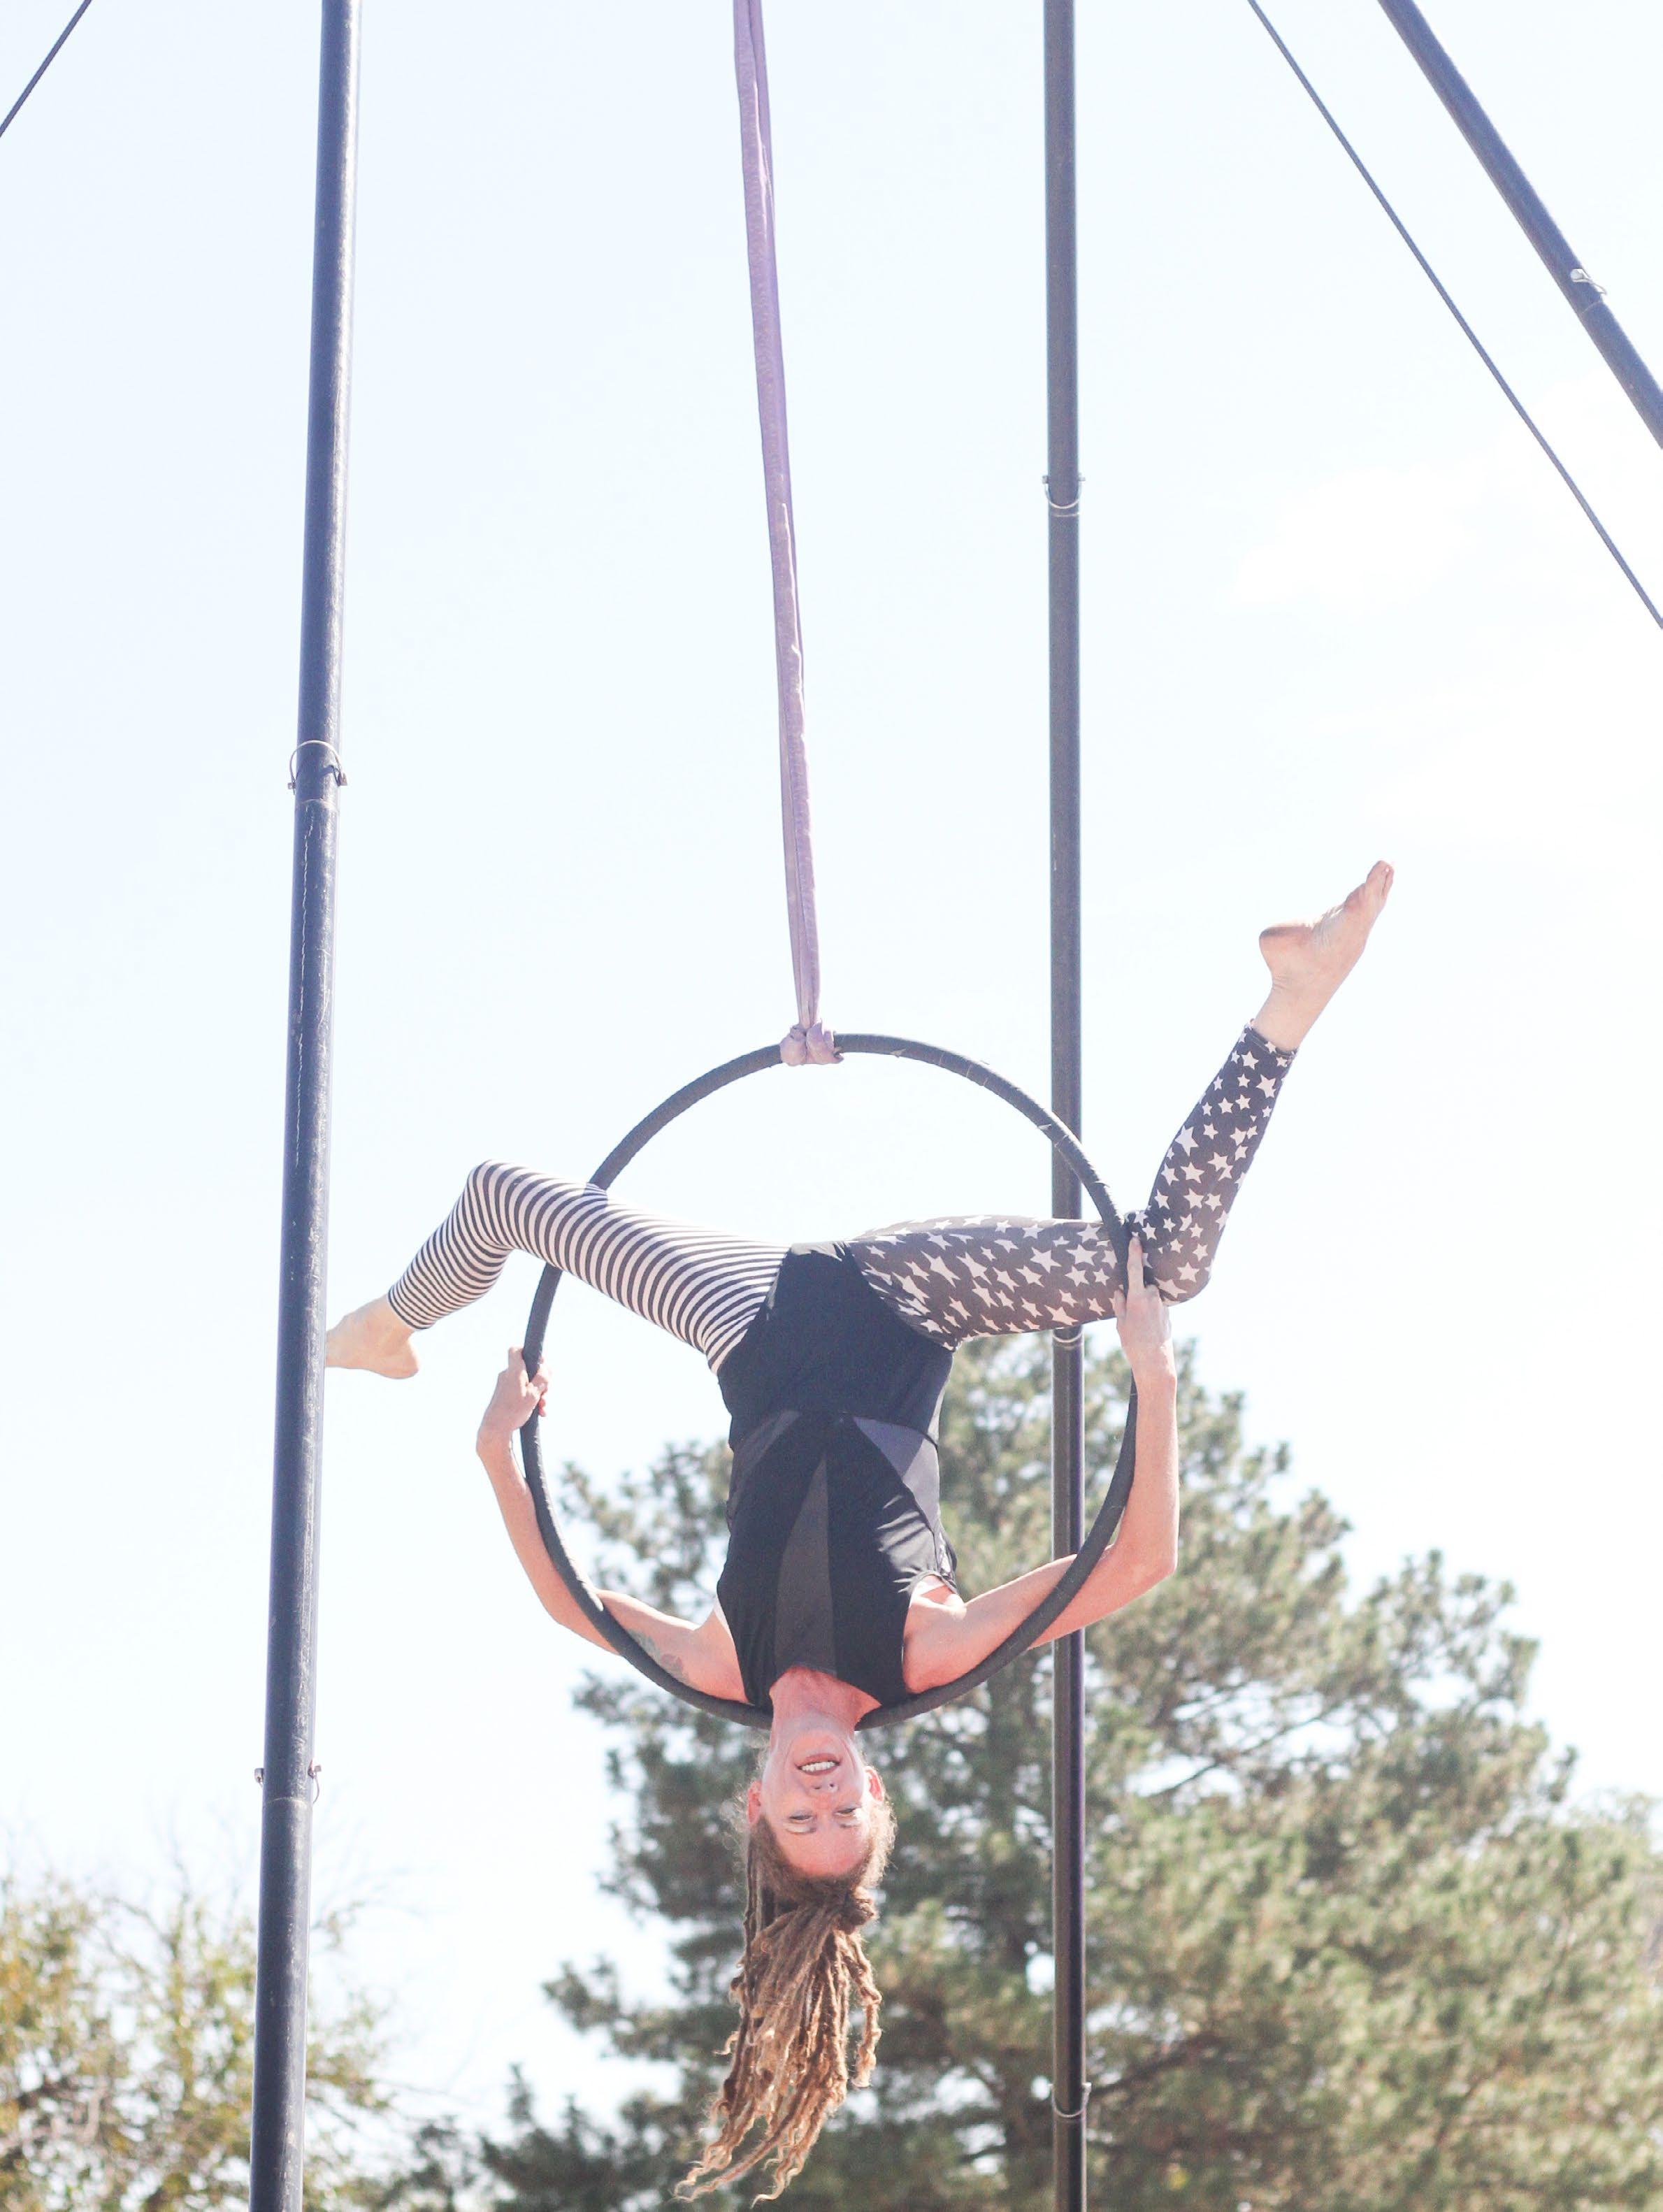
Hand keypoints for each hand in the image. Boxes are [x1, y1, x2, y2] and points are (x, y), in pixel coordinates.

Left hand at [478, 1347, 549, 1446]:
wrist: (495, 1429)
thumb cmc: (513, 1410)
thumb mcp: (534, 1393)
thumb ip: (542, 1378)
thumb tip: (547, 1367)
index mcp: (514, 1371)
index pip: (516, 1350)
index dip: (529, 1351)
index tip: (540, 1362)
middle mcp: (508, 1375)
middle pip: (528, 1369)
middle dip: (541, 1382)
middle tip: (546, 1392)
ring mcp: (506, 1386)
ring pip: (527, 1383)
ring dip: (538, 1394)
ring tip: (543, 1407)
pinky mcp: (505, 1395)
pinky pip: (522, 1393)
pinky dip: (531, 1400)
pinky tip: (539, 1412)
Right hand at [1110, 1236, 1173, 1386]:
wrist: (1155, 1362)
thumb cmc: (1133, 1344)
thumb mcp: (1120, 1324)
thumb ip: (1120, 1305)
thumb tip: (1120, 1292)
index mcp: (1137, 1298)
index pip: (1135, 1269)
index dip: (1134, 1252)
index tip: (1135, 1238)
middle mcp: (1152, 1298)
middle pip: (1143, 1286)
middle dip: (1136, 1294)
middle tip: (1131, 1315)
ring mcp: (1162, 1306)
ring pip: (1150, 1298)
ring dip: (1144, 1305)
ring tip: (1139, 1327)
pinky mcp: (1168, 1315)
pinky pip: (1156, 1308)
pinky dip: (1150, 1314)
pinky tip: (1147, 1331)